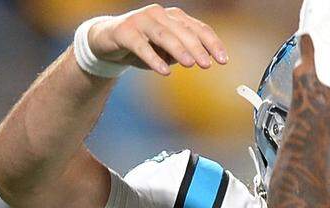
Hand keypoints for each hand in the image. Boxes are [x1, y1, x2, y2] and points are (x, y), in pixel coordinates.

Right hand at [87, 4, 227, 75]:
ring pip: (164, 35)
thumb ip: (184, 52)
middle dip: (197, 48)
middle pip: (183, 31)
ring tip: (190, 64)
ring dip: (179, 49)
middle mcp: (159, 14)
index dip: (212, 43)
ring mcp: (141, 20)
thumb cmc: (143, 45)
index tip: (223, 60)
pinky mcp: (125, 31)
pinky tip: (164, 71)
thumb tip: (204, 60)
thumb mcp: (167, 50)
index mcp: (173, 17)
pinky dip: (154, 59)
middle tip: (207, 65)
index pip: (198, 28)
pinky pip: (141, 46)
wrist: (106, 40)